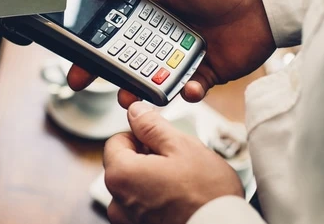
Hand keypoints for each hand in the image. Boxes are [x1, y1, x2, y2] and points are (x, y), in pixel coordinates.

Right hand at [67, 0, 274, 105]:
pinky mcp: (206, 71)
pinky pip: (189, 88)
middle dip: (105, 73)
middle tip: (85, 84)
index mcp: (150, 9)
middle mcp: (162, 34)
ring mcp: (182, 54)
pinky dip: (186, 91)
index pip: (113, 30)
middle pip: (126, 59)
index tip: (75, 60)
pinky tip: (188, 87)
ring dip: (138, 89)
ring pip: (152, 78)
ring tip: (131, 96)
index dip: (92, 46)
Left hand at [104, 102, 242, 223]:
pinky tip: (180, 202)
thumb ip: (152, 126)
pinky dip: (156, 202)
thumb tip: (135, 111)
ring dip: (152, 182)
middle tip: (177, 163)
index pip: (116, 141)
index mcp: (121, 175)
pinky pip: (142, 208)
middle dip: (147, 159)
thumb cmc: (207, 196)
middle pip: (125, 165)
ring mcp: (128, 220)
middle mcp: (117, 201)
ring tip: (182, 185)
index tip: (160, 140)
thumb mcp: (181, 147)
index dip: (140, 136)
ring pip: (135, 188)